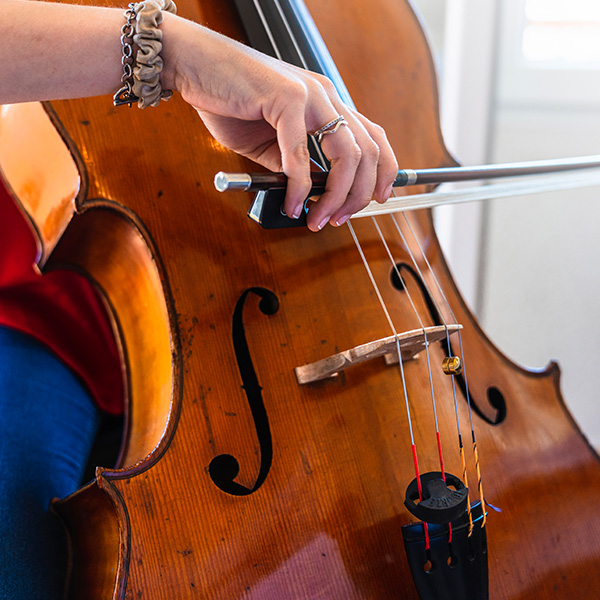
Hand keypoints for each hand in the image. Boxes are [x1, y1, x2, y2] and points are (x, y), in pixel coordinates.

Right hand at [162, 15, 397, 231]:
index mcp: (327, 103)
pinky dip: (299, 186)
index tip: (376, 199)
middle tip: (337, 219)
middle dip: (358, 195)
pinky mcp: (285, 97)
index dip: (383, 171)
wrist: (196, 65)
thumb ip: (293, 164)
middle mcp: (325, 96)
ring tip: (318, 218)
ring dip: (336, 195)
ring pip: (346, 154)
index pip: (373, 137)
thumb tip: (309, 195)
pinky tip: (292, 204)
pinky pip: (300, 154)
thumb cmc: (230, 100)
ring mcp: (309, 94)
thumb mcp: (270, 142)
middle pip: (367, 151)